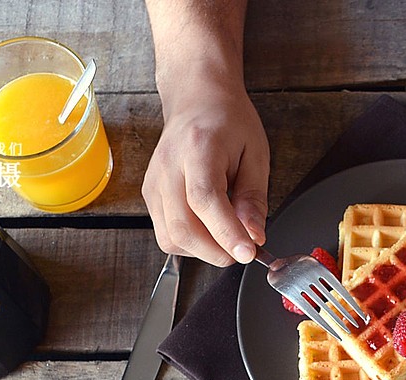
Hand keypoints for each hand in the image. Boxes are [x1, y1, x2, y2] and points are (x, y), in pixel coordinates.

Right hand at [143, 79, 268, 265]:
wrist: (197, 101)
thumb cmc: (228, 122)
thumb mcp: (255, 154)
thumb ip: (254, 198)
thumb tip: (253, 236)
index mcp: (198, 149)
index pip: (205, 200)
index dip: (226, 232)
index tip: (248, 252)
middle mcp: (168, 167)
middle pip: (183, 227)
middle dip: (216, 251)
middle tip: (243, 249)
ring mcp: (154, 182)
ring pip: (171, 238)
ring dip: (203, 250)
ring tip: (226, 235)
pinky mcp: (150, 195)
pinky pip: (167, 234)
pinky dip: (191, 243)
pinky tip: (208, 228)